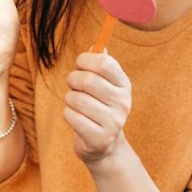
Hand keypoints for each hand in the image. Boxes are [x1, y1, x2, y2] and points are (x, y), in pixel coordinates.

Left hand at [63, 50, 132, 168]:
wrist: (104, 145)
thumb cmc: (97, 107)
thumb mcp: (102, 85)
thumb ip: (99, 65)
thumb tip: (96, 46)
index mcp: (124, 85)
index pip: (105, 64)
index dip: (86, 60)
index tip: (79, 64)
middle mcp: (123, 102)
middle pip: (88, 80)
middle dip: (73, 80)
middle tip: (73, 87)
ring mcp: (113, 122)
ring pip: (76, 99)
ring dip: (69, 99)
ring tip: (75, 105)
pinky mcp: (99, 138)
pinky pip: (71, 116)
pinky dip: (68, 115)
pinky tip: (76, 119)